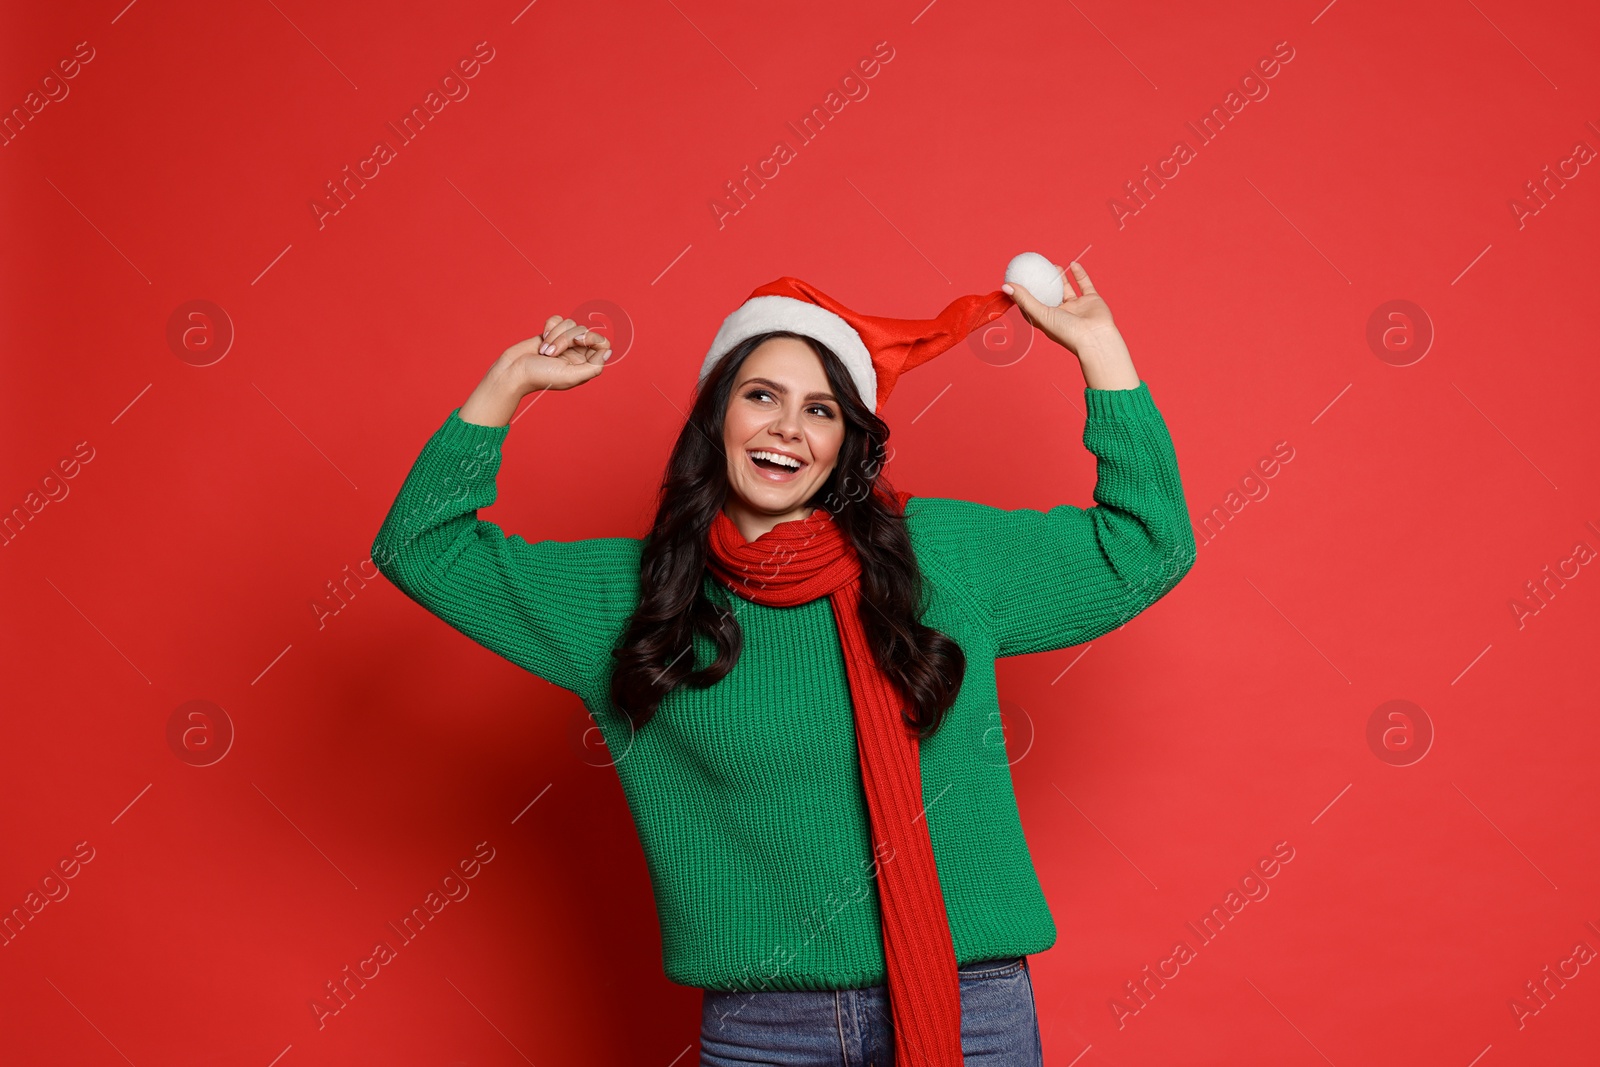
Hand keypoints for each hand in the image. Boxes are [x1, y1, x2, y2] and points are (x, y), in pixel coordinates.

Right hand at [459, 315, 613, 425]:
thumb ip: (593, 367)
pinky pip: (558, 319)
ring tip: (544, 351)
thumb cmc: (540, 376)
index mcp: (585, 365)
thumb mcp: (571, 376)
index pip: (602, 343)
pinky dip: (550, 326)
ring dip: (555, 335)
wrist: (513, 371)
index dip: (593, 338)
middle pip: (584, 331)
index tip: (579, 341)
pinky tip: (542, 337)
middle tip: (552, 353)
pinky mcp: (551, 333)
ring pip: (570, 324)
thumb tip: (608, 351)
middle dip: (566, 338)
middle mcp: (577, 353)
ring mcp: (564, 342)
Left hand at [1002, 260, 1116, 354]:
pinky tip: (1073, 263)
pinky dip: (1080, 274)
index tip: (1016, 283)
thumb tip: (1005, 286)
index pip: (1032, 307)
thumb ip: (1024, 299)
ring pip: (1067, 289)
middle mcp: (1062, 314)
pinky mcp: (1091, 300)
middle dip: (1043, 284)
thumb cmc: (1066, 332)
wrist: (1095, 338)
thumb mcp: (1040, 314)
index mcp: (1048, 320)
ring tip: (1053, 266)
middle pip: (1050, 296)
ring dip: (1060, 277)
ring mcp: (1077, 307)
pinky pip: (1084, 284)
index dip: (1023, 296)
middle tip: (1036, 270)